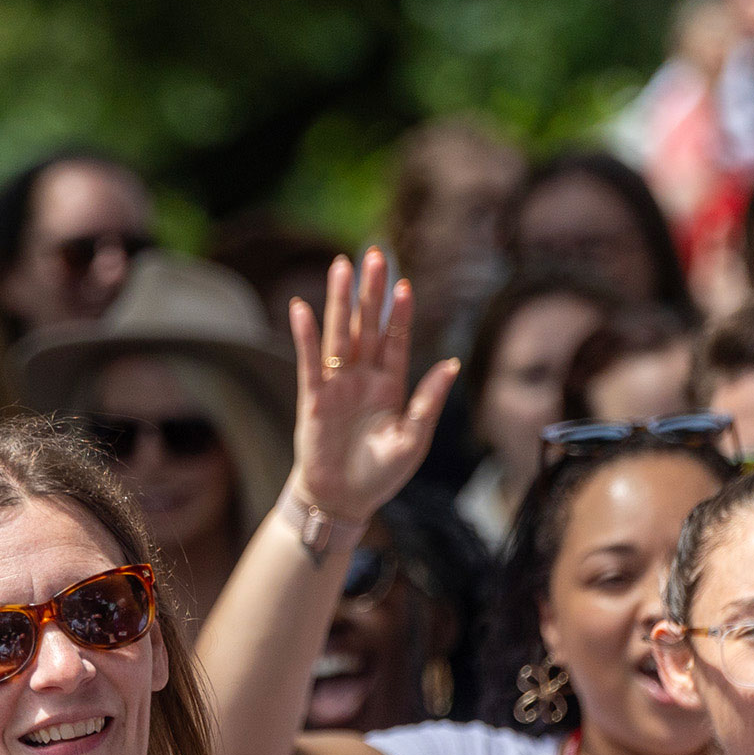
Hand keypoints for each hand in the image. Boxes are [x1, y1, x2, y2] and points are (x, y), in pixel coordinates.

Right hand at [285, 249, 459, 526]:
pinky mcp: (313, 398)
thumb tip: (452, 364)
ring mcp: (337, 385)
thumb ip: (428, 402)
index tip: (404, 285)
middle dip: (371, 292)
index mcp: (391, 386)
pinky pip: (308, 361)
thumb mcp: (413, 441)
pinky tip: (302, 308)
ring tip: (342, 266)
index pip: (396, 340)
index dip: (400, 314)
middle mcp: (363, 378)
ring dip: (341, 301)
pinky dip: (305, 335)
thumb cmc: (380, 474)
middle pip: (368, 325)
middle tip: (374, 255)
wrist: (343, 500)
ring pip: (340, 334)